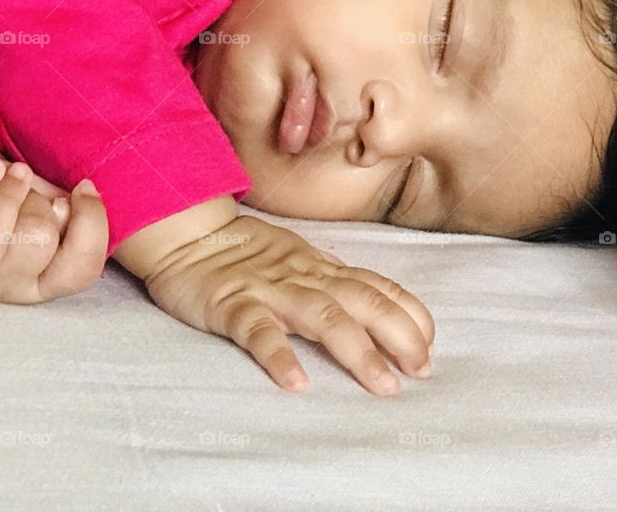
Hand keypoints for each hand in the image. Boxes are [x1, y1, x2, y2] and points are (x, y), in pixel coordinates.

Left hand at [0, 147, 108, 303]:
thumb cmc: (17, 201)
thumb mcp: (55, 209)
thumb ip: (78, 211)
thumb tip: (83, 196)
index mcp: (43, 283)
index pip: (80, 270)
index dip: (90, 224)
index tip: (82, 188)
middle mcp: (2, 286)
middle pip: (36, 245)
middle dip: (40, 205)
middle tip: (33, 191)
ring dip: (8, 193)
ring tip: (17, 172)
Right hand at [144, 215, 434, 395]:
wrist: (186, 231)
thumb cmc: (246, 253)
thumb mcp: (299, 262)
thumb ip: (333, 284)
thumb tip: (378, 310)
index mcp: (323, 268)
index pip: (379, 287)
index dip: (410, 316)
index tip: (430, 347)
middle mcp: (305, 276)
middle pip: (363, 301)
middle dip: (399, 335)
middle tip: (423, 372)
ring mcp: (269, 289)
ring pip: (323, 316)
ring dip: (358, 351)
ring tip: (383, 385)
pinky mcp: (232, 305)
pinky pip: (257, 331)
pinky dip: (279, 355)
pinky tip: (296, 382)